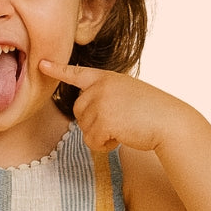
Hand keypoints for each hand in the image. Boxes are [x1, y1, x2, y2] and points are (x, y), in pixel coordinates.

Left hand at [39, 60, 181, 152]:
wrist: (169, 122)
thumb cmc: (152, 112)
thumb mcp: (126, 93)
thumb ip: (105, 96)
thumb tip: (85, 113)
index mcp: (106, 78)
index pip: (77, 73)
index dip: (58, 69)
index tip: (41, 64)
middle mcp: (99, 87)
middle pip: (78, 111)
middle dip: (95, 123)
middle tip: (120, 122)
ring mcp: (100, 102)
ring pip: (84, 129)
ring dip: (102, 135)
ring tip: (124, 128)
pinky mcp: (102, 120)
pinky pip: (91, 141)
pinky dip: (105, 145)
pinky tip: (122, 137)